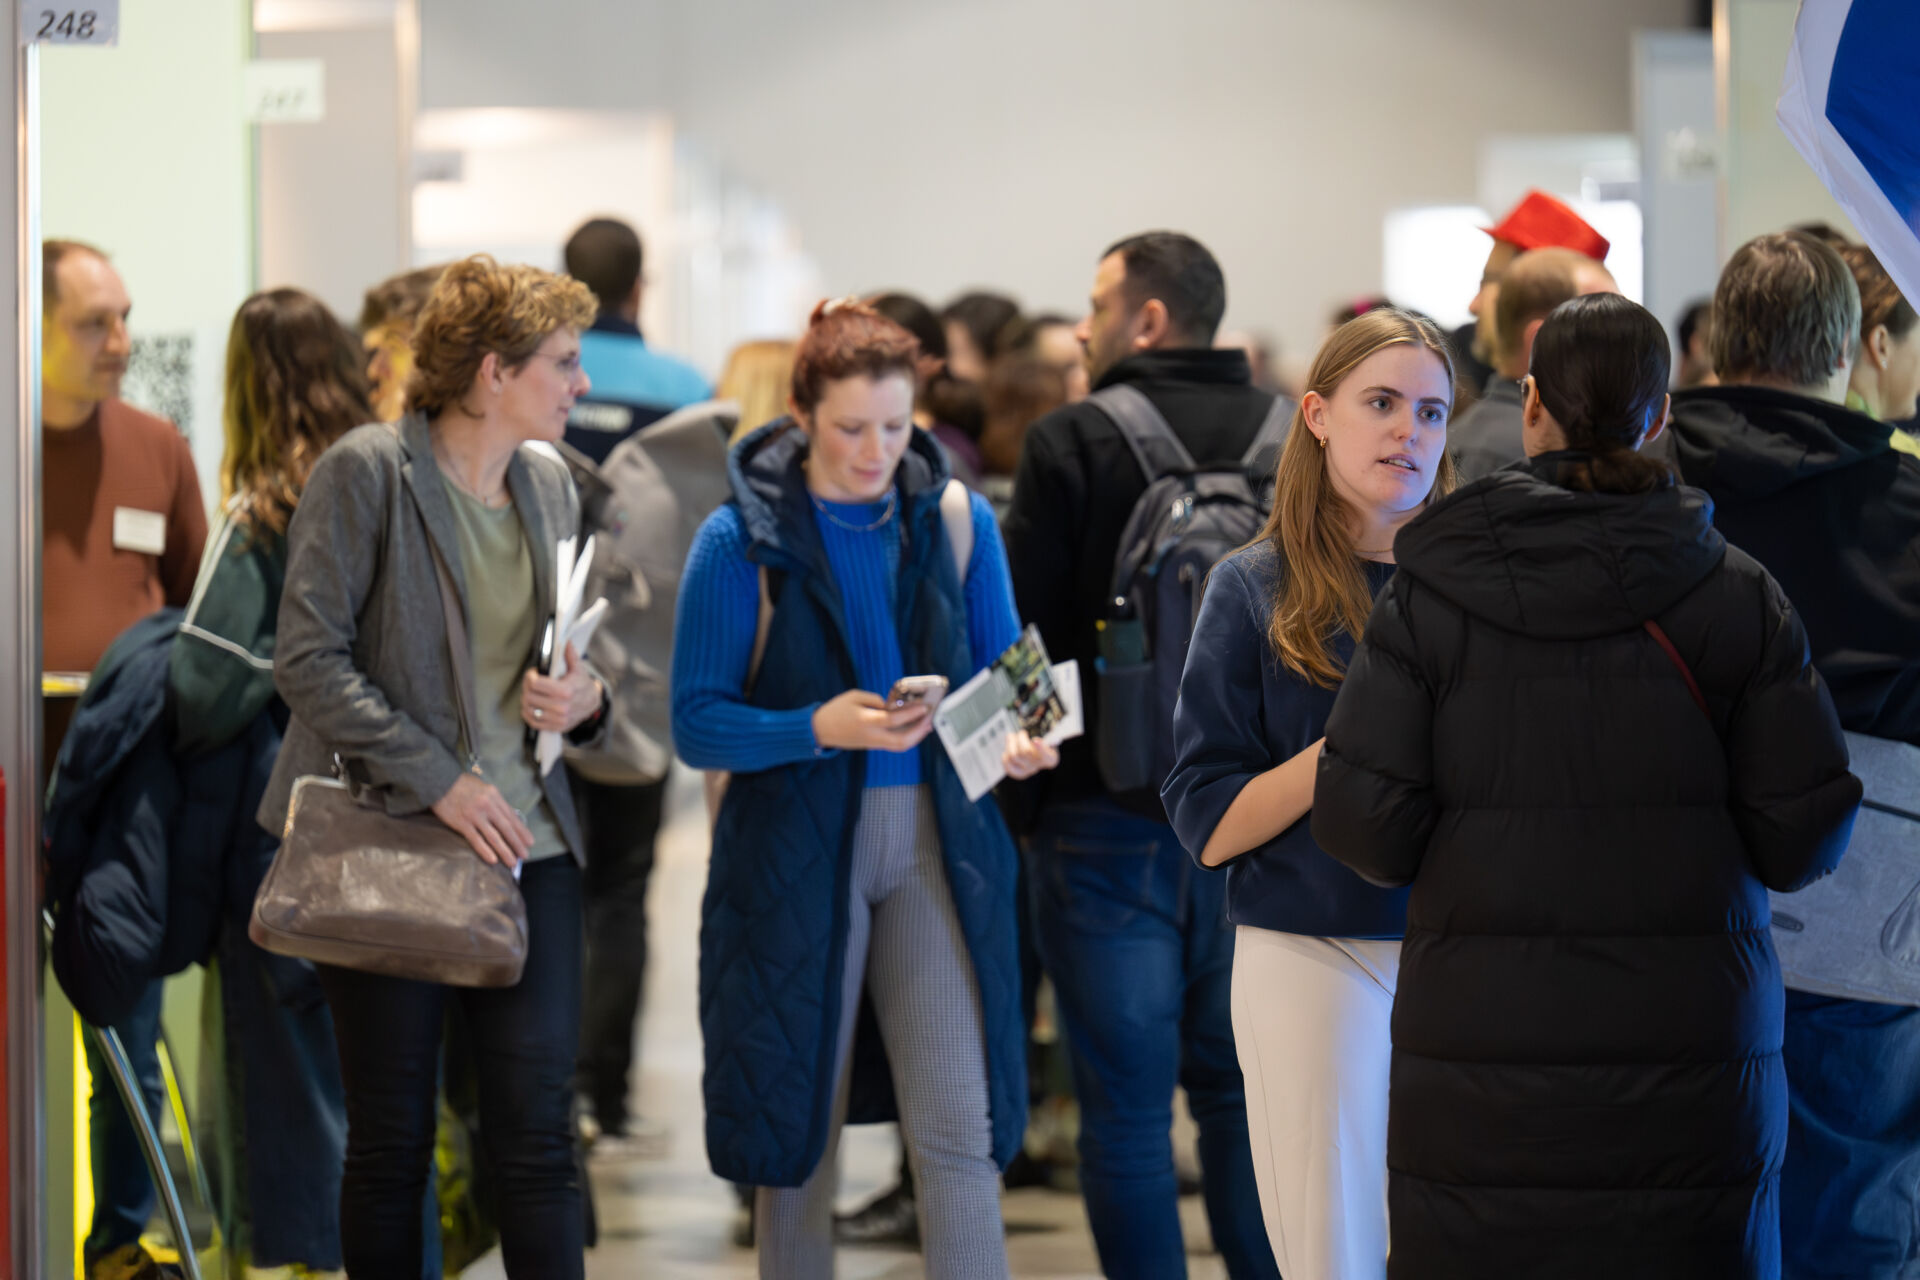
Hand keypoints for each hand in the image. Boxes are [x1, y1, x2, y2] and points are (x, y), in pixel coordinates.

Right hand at [432, 772, 533, 866]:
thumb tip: (507, 819)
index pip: (512, 816)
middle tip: (525, 856)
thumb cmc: (462, 785)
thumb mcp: (484, 789)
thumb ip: (495, 802)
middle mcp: (487, 805)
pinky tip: (493, 860)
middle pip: (506, 828)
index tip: (529, 842)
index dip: (522, 831)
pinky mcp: (462, 823)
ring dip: (504, 851)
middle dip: (517, 843)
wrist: (439, 782)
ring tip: (512, 862)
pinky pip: (476, 840)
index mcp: (495, 796)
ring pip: (493, 837)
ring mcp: (474, 815)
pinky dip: (485, 850)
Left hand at [522, 643, 601, 733]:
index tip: (533, 673)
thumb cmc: (582, 684)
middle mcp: (561, 707)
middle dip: (526, 687)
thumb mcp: (578, 669)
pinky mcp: (556, 727)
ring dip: (526, 700)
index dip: (529, 676)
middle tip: (530, 683)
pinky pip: (533, 722)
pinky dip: (528, 714)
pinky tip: (531, 706)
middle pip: (529, 696)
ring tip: (531, 694)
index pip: (535, 684)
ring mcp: (558, 719)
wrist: (593, 703)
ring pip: (529, 709)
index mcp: (565, 691)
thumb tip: (566, 642)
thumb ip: (570, 656)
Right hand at [811, 688, 934, 752]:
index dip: (911, 714)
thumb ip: (875, 700)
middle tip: (930, 720)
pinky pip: (894, 744)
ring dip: (916, 737)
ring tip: (927, 725)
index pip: (893, 720)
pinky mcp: (872, 745)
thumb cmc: (836, 710)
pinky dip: (907, 738)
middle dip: (919, 732)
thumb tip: (892, 706)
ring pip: (899, 746)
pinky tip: (914, 729)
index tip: (924, 707)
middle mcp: (871, 736)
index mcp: (865, 721)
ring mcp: (872, 743)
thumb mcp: (854, 696)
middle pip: (901, 742)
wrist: (820, 730)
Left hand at [1002, 729, 1059, 779]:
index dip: (1040, 748)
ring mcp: (1027, 771)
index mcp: (1050, 758)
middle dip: (1021, 738)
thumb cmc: (1039, 744)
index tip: (1035, 739)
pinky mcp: (1016, 772)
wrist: (1033, 754)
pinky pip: (1007, 763)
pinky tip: (1007, 749)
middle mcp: (1039, 766)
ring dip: (1011, 743)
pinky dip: (1005, 755)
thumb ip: (1045, 737)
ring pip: (1014, 755)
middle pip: (1026, 752)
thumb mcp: (1046, 738)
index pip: (1047, 756)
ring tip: (1011, 736)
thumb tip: (1041, 741)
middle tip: (1022, 732)